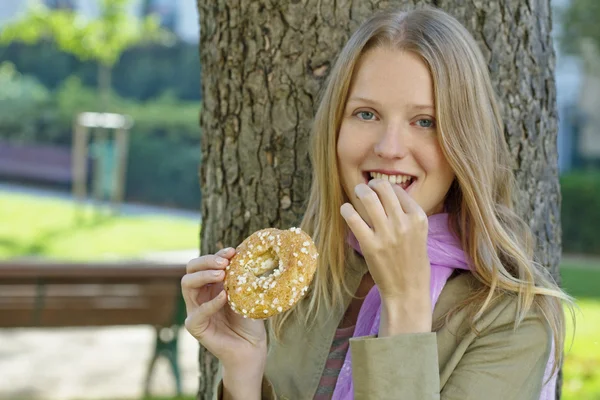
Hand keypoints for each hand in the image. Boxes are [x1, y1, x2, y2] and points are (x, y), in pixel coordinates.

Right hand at [182, 247, 266, 372]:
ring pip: (187, 284)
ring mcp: (195, 309)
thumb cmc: (250, 319)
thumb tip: (241, 253)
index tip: (233, 251)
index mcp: (210, 284)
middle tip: (224, 263)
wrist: (252, 346)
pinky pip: (197, 312)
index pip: (205, 262)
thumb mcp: (247, 292)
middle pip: (191, 268)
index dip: (217, 254)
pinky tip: (224, 297)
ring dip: (204, 276)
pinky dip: (210, 303)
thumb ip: (241, 276)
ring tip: (222, 275)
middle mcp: (200, 294)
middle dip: (206, 261)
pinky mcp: (195, 326)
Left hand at [340, 179, 431, 334]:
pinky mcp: (370, 245)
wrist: (407, 291)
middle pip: (383, 188)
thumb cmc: (413, 263)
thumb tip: (388, 195)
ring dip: (359, 191)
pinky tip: (346, 210)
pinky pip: (353, 218)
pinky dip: (347, 209)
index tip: (378, 190)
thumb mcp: (420, 234)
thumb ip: (407, 215)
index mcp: (419, 218)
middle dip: (371, 184)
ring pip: (368, 198)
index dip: (385, 187)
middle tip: (364, 188)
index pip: (398, 190)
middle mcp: (404, 223)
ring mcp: (387, 234)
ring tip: (356, 193)